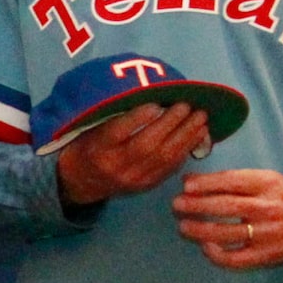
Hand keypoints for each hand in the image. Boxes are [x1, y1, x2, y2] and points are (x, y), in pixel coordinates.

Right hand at [55, 103, 211, 206]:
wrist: (81, 181)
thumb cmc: (88, 145)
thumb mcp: (92, 128)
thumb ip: (115, 116)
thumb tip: (150, 96)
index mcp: (98, 148)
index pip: (118, 132)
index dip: (138, 118)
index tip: (156, 103)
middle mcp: (116, 165)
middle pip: (146, 145)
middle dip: (171, 124)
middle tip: (188, 106)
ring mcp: (133, 179)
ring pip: (163, 157)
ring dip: (186, 136)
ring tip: (201, 119)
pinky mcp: (145, 186)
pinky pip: (169, 168)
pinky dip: (185, 150)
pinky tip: (197, 136)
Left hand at [173, 167, 282, 267]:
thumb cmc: (280, 196)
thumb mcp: (263, 179)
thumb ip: (229, 180)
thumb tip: (189, 181)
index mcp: (267, 185)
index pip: (233, 182)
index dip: (207, 184)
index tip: (186, 186)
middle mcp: (268, 208)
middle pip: (228, 207)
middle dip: (198, 206)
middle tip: (177, 205)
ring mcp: (267, 234)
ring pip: (228, 233)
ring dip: (200, 230)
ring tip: (183, 226)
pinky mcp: (265, 255)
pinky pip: (236, 259)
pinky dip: (217, 255)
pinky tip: (204, 247)